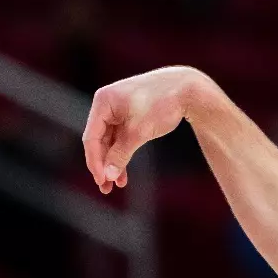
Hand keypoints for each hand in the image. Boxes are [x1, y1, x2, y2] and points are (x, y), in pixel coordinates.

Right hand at [82, 66, 213, 192]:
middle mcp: (107, 105)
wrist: (186, 89)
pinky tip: (124, 173)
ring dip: (113, 163)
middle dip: (103, 165)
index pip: (91, 137)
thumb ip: (121, 154)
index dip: (95, 161)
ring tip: (116, 185)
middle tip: (105, 189)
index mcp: (103, 102)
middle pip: (98, 140)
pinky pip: (120, 139)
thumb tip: (108, 175)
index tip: (102, 181)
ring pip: (110, 142)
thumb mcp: (138, 132)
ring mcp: (118, 110)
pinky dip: (123, 154)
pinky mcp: (129, 116)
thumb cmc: (161, 104)